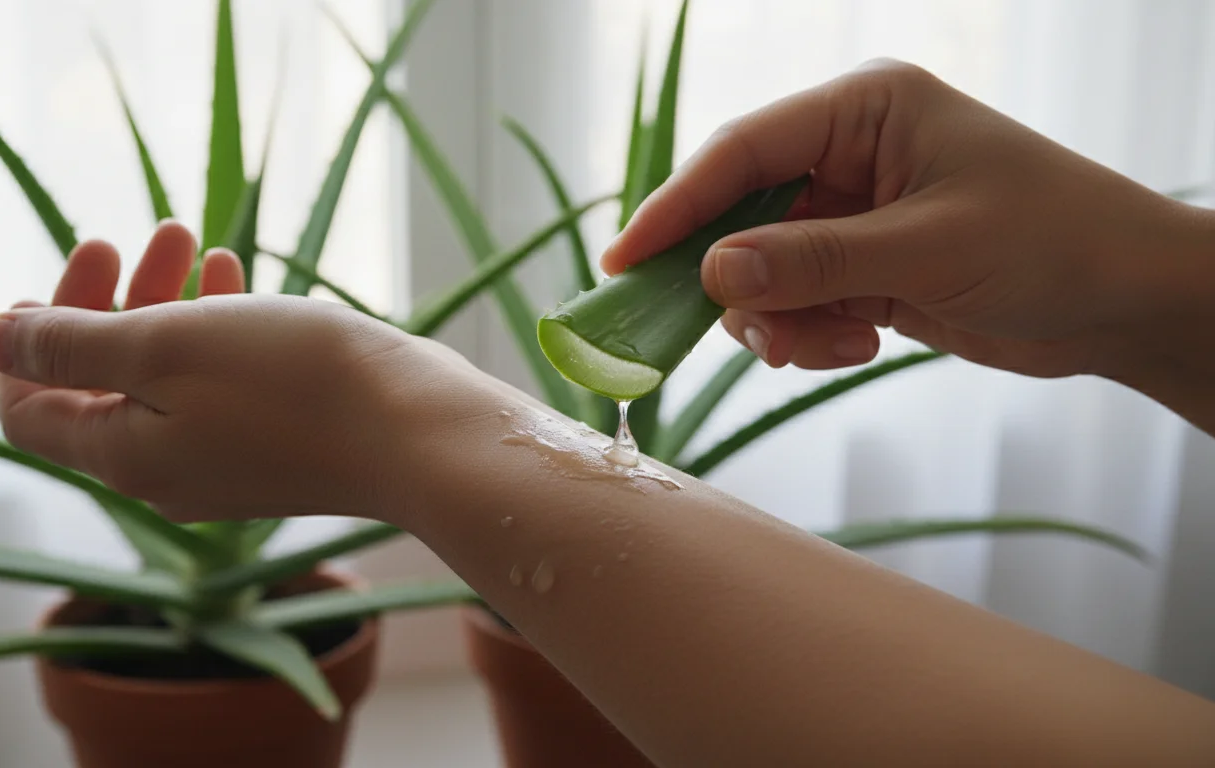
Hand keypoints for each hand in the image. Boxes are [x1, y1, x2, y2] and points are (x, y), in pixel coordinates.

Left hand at [0, 230, 500, 522]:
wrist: (421, 435)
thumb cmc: (296, 386)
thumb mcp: (167, 346)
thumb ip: (69, 344)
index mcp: (123, 455)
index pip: (30, 404)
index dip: (35, 330)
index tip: (89, 257)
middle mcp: (165, 471)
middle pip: (99, 384)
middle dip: (112, 300)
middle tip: (150, 234)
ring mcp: (224, 464)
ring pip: (164, 379)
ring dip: (167, 303)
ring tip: (197, 238)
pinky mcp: (275, 449)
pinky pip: (218, 387)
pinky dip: (215, 331)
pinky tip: (242, 280)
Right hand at [602, 58, 1214, 381]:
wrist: (1127, 302)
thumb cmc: (1051, 243)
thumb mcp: (928, 249)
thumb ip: (815, 261)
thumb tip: (711, 273)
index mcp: (864, 110)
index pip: (743, 152)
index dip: (677, 206)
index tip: (626, 260)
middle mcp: (850, 154)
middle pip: (742, 216)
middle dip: (738, 281)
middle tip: (738, 332)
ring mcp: (855, 214)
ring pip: (765, 271)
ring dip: (781, 319)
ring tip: (829, 346)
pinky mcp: (865, 267)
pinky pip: (800, 302)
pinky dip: (812, 334)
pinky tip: (861, 345)